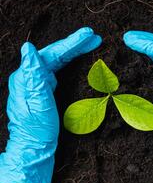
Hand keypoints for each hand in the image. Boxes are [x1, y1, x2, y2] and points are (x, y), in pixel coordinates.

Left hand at [0, 27, 101, 182]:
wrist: (35, 148)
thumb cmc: (36, 127)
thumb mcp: (36, 100)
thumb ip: (32, 74)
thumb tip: (28, 48)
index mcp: (28, 76)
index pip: (52, 53)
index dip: (71, 42)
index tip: (88, 34)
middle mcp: (32, 77)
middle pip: (56, 54)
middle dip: (75, 44)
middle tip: (95, 36)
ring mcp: (38, 83)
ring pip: (58, 61)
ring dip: (75, 51)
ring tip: (92, 43)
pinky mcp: (46, 91)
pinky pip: (60, 70)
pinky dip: (72, 62)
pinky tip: (79, 60)